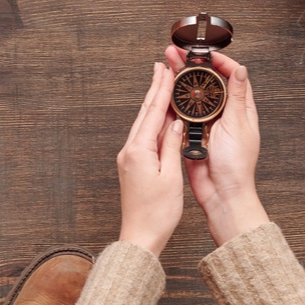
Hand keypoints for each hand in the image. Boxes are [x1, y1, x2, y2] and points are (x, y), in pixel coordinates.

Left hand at [117, 62, 184, 256]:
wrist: (140, 236)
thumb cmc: (157, 213)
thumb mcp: (171, 176)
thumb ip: (172, 146)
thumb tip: (175, 123)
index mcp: (139, 150)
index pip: (153, 112)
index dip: (161, 89)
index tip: (166, 70)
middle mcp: (130, 151)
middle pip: (145, 113)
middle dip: (155, 89)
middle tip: (161, 67)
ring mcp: (129, 158)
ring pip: (143, 124)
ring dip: (154, 104)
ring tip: (161, 85)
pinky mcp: (132, 166)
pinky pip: (143, 137)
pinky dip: (153, 122)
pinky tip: (160, 118)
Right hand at [165, 46, 268, 245]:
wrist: (222, 194)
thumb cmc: (236, 165)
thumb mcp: (238, 125)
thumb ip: (237, 97)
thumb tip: (241, 70)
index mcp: (240, 110)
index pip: (231, 76)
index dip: (218, 61)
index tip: (203, 52)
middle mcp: (223, 114)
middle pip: (207, 83)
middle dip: (191, 66)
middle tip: (176, 53)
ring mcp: (206, 124)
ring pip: (192, 96)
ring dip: (180, 81)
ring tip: (166, 65)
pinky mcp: (191, 135)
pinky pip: (181, 115)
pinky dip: (172, 102)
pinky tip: (163, 90)